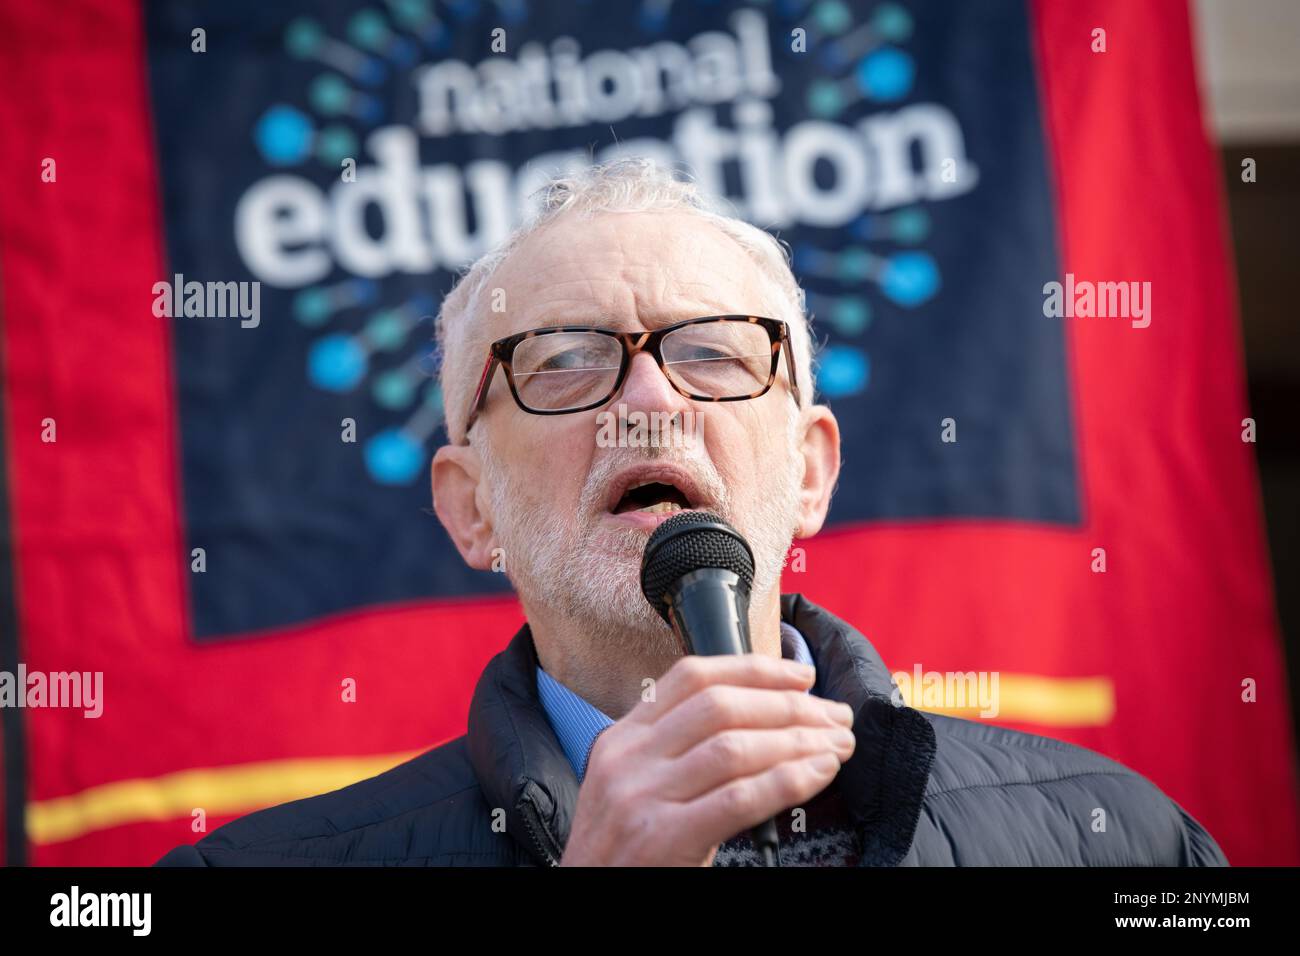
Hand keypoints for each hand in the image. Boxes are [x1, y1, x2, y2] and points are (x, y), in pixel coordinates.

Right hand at [558, 654, 855, 865]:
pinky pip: (739, 798)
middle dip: (789, 705)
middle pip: (720, 706)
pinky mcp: (663, 838)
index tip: (802, 676)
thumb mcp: (633, 785)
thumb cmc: (623, 851)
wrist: (586, 900)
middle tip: (835, 716)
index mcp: (623, 738)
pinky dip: (788, 781)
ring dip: (798, 741)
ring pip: (734, 747)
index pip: (693, 677)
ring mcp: (643, 797)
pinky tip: (819, 774)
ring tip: (837, 745)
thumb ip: (676, 751)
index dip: (754, 669)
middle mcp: (628, 759)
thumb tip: (762, 722)